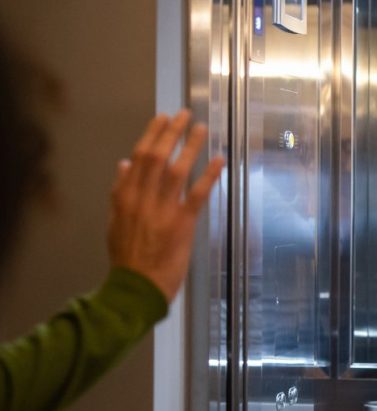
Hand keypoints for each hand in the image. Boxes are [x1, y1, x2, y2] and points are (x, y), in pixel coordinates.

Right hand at [107, 110, 224, 301]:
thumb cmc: (128, 257)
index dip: (152, 135)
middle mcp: (142, 199)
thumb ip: (120, 191)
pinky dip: (208, 175)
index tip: (163, 118)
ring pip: (176, 171)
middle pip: (157, 158)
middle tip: (185, 115)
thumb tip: (124, 163)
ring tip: (201, 129)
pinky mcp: (182, 225)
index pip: (139, 157)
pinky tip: (219, 160)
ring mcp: (162, 211)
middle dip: (172, 133)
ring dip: (190, 147)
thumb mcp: (115, 221)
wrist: (135, 287)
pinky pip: (197, 194)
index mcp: (125, 197)